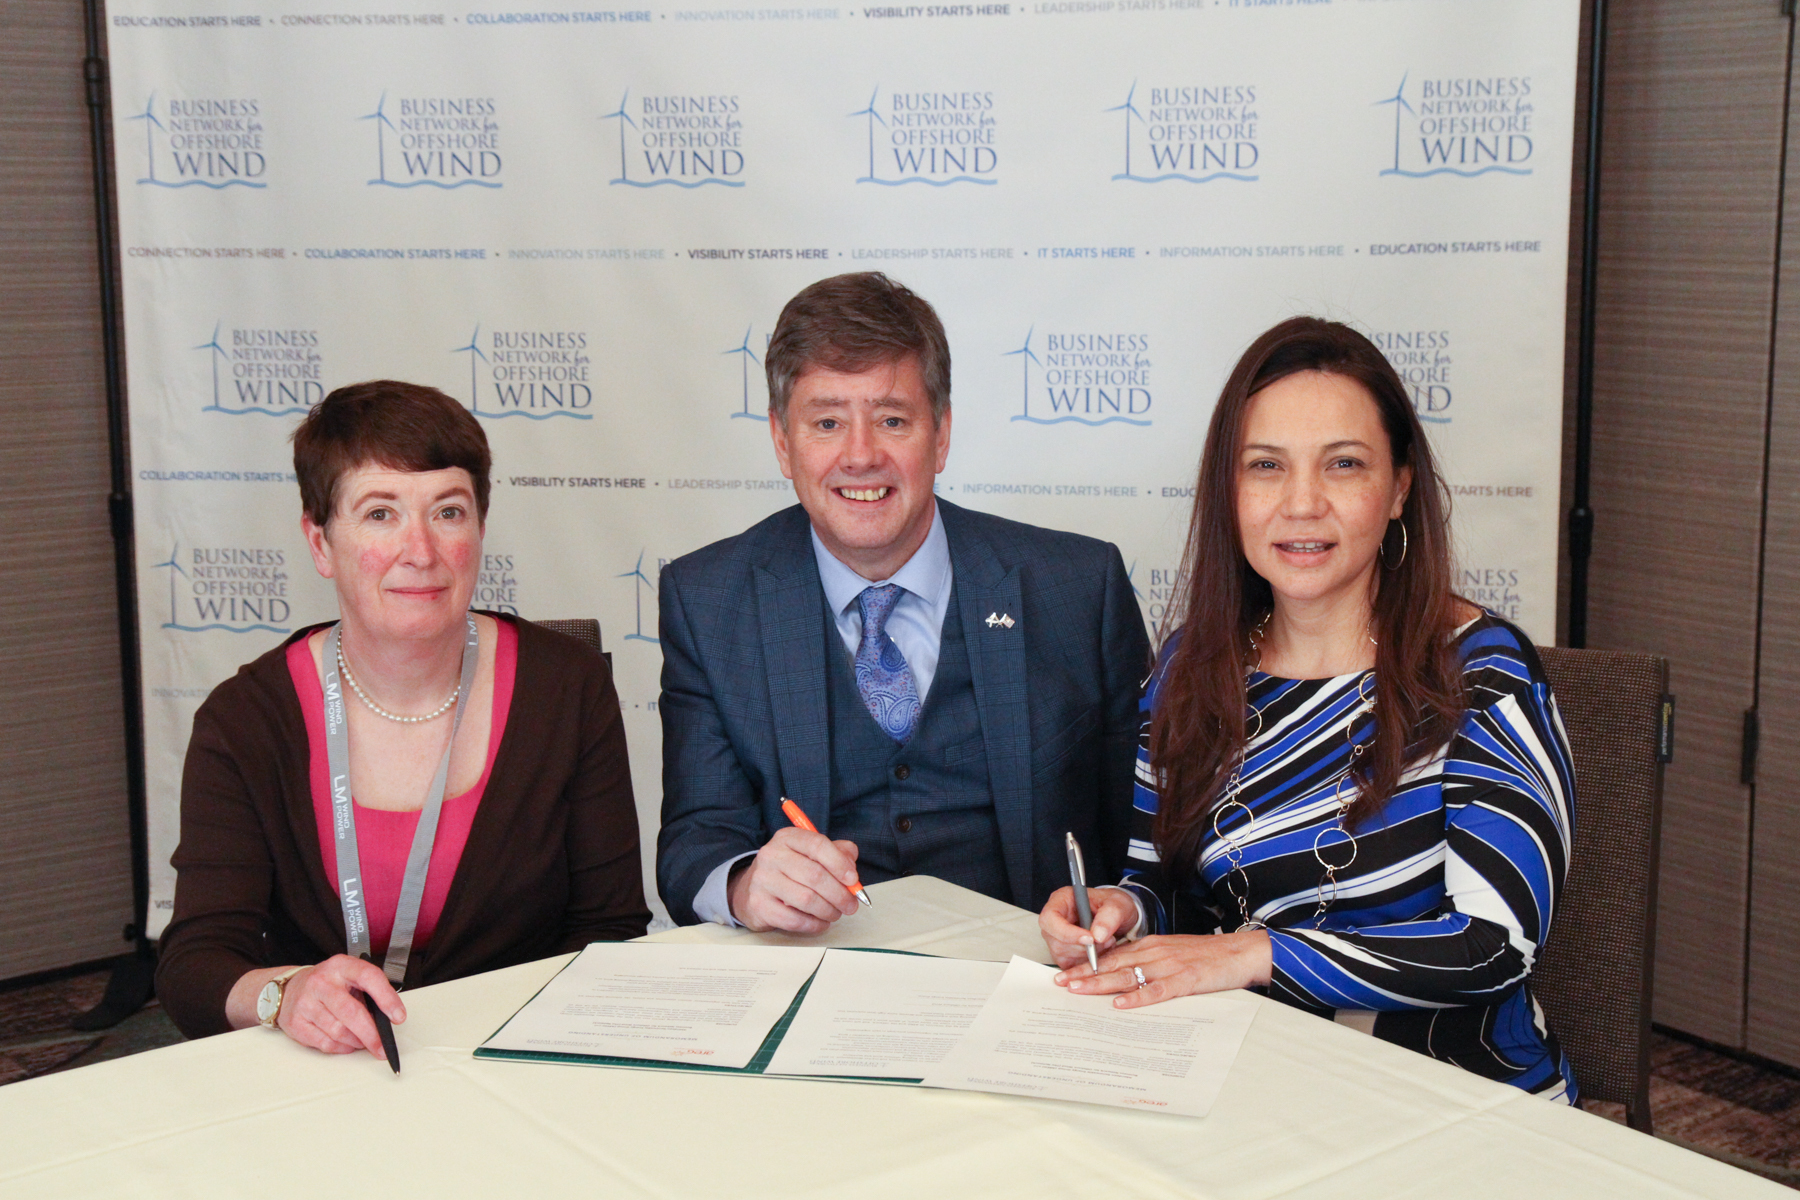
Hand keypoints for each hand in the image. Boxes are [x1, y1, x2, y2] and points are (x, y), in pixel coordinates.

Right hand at [277, 955, 406, 1058]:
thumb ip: (369, 993)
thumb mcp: (349, 977)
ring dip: (356, 1042)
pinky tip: (347, 1044)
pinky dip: (341, 1048)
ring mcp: (305, 1003)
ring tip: (364, 1042)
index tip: (399, 1017)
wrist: (289, 989)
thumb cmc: (328, 984)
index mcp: (341, 966)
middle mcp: (321, 982)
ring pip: (338, 1032)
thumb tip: (388, 1020)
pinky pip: (324, 1043)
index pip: (368, 977)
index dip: (387, 998)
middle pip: (351, 1012)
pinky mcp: (295, 1023)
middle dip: (371, 1034)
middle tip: (383, 1048)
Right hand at [727, 827, 862, 933]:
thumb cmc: (790, 871)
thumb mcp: (811, 854)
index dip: (840, 864)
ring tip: (835, 914)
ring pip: (806, 899)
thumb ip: (838, 854)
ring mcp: (762, 880)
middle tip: (851, 906)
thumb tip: (852, 869)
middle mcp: (771, 855)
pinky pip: (794, 919)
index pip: (817, 845)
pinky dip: (814, 924)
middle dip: (840, 894)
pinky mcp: (758, 904)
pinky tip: (820, 923)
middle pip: (815, 875)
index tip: (854, 880)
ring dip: (828, 911)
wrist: (751, 890)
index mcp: (787, 837)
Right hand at [1038, 886, 1137, 969]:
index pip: (1050, 919)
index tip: (1090, 939)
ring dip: (1088, 955)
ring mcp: (1057, 938)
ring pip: (1063, 956)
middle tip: (1106, 940)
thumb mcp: (1117, 904)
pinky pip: (1071, 965)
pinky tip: (1101, 950)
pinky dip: (1089, 962)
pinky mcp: (1064, 954)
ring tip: (1107, 942)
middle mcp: (1055, 920)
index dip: (1066, 932)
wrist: (1118, 916)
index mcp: (1061, 900)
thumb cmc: (1113, 905)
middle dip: (1083, 947)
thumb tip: (1097, 935)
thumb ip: (1109, 917)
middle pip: (1056, 941)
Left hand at [1052, 931, 1272, 1009]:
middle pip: (1113, 964)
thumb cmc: (1207, 956)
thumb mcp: (1173, 953)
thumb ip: (1149, 963)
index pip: (1112, 956)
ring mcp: (1169, 965)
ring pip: (1128, 975)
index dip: (1086, 965)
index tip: (1065, 973)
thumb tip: (1124, 981)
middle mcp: (1155, 952)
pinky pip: (1157, 990)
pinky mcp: (1186, 979)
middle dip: (1084, 974)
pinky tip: (1121, 1004)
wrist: (1241, 952)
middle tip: (1060, 983)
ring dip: (1100, 984)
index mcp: (1151, 945)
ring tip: (1077, 990)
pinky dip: (1138, 997)